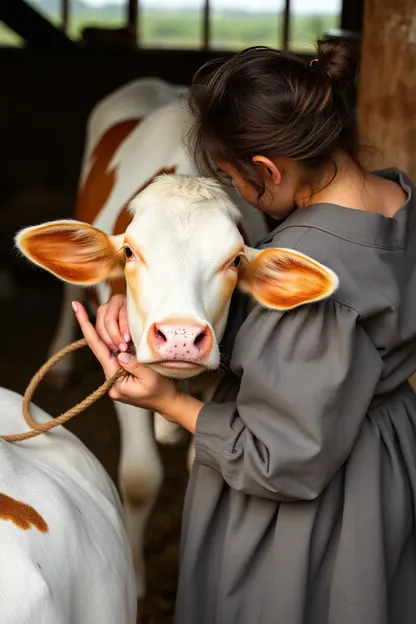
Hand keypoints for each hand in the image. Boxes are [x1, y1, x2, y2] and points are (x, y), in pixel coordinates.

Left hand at [72, 301, 202, 431]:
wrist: (168, 403)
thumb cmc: (161, 391)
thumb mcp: (150, 378)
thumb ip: (133, 365)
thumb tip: (120, 352)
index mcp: (114, 379)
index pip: (97, 347)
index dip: (86, 326)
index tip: (76, 307)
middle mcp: (110, 377)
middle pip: (100, 345)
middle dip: (105, 328)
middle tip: (115, 319)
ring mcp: (115, 376)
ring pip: (108, 347)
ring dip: (114, 334)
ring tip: (124, 325)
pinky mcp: (122, 373)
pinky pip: (116, 353)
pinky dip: (118, 341)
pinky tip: (123, 332)